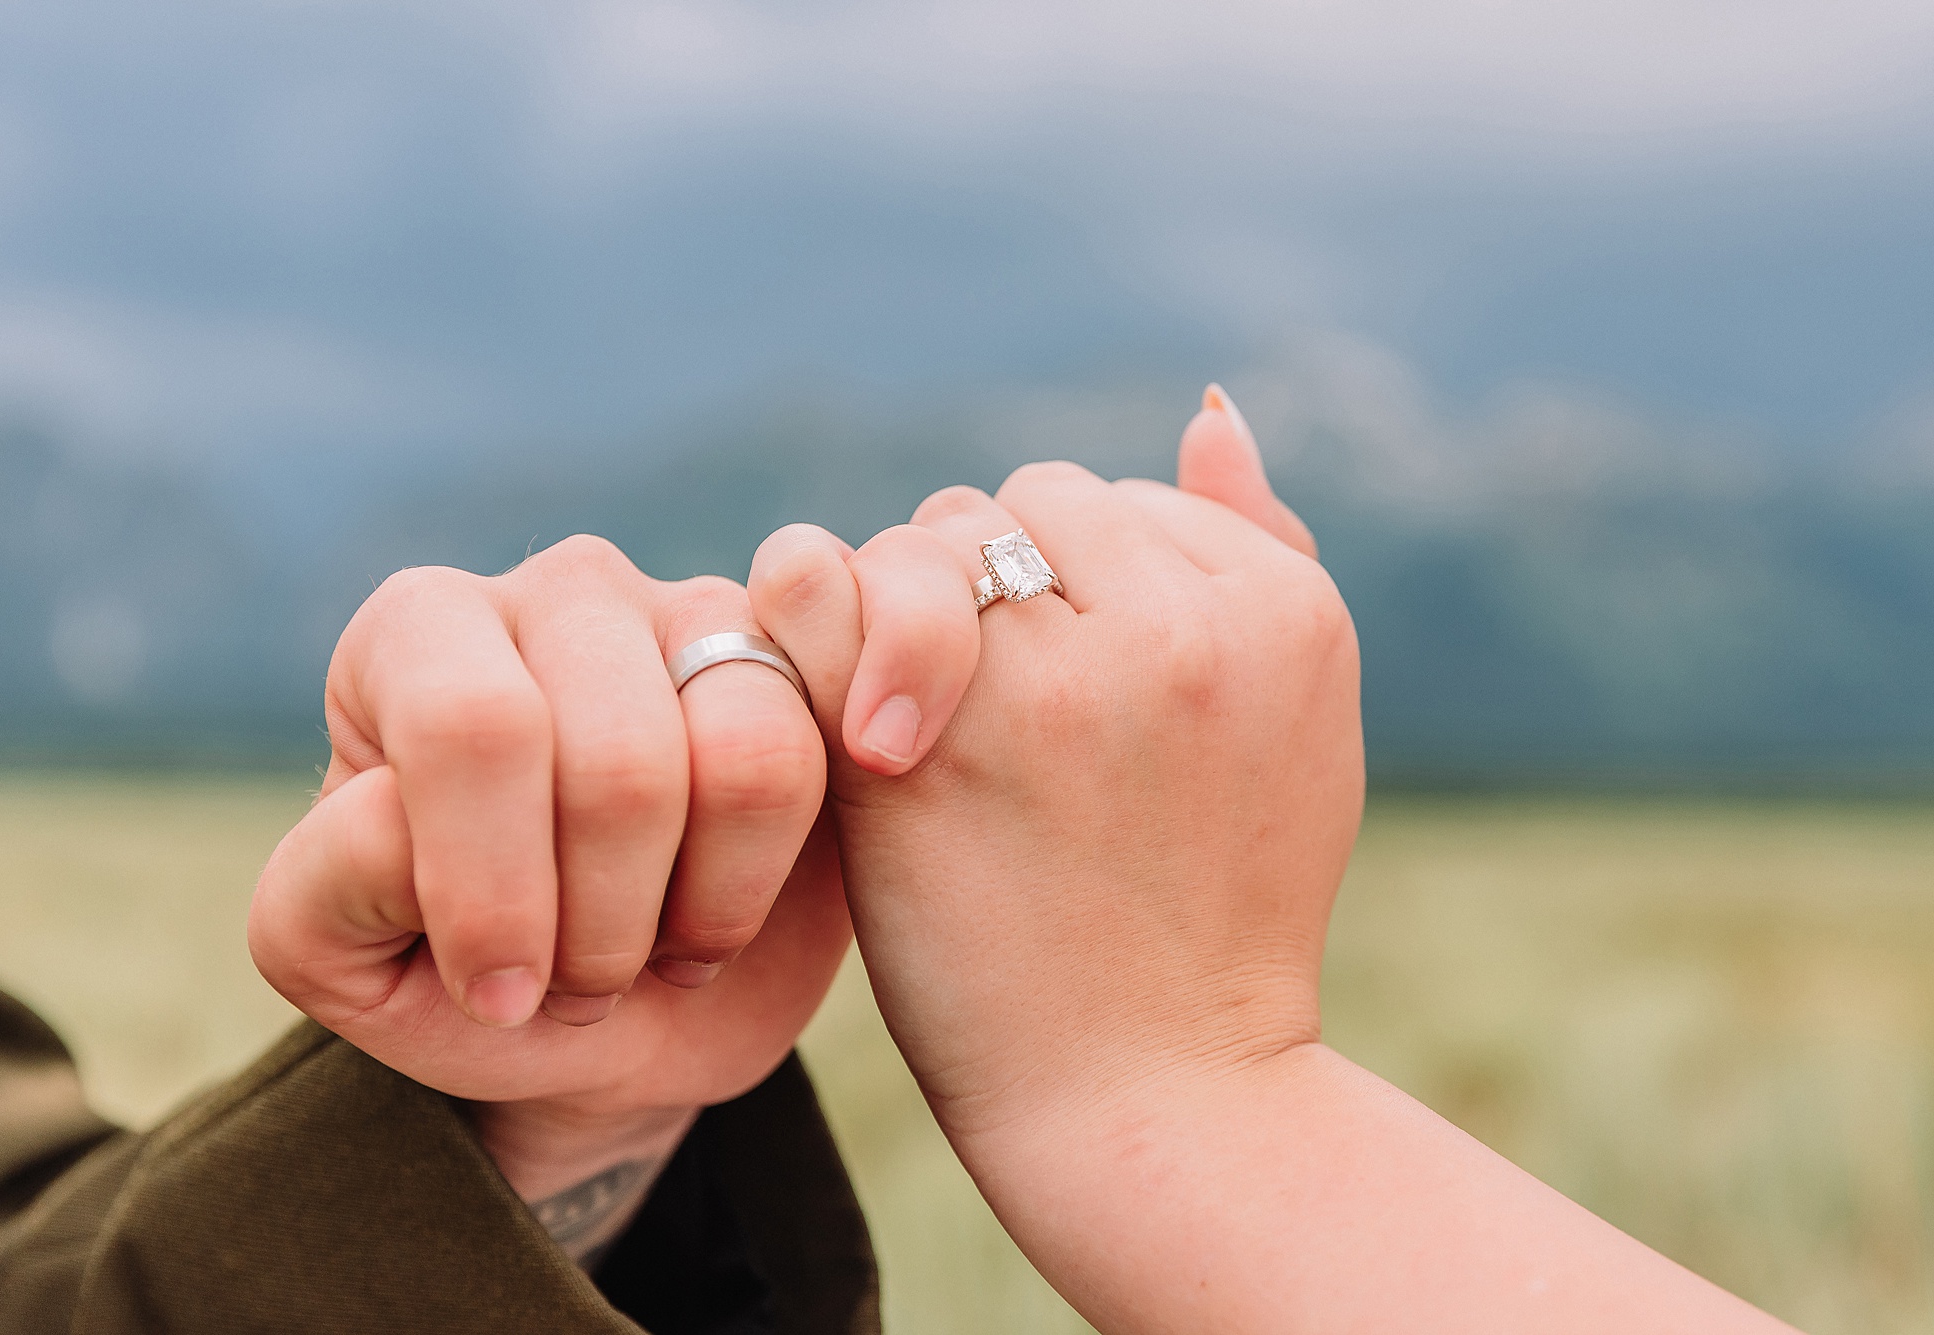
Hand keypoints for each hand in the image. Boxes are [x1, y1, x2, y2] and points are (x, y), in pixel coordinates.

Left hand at [249, 536, 851, 1200]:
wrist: (618, 1022)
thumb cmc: (468, 981)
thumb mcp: (341, 961)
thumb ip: (328, 885)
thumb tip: (412, 815)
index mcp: (418, 632)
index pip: (473, 726)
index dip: (495, 891)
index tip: (497, 998)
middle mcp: (561, 591)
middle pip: (618, 762)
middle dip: (604, 925)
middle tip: (580, 983)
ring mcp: (702, 611)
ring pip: (745, 754)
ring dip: (704, 908)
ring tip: (657, 945)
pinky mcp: (812, 664)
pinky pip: (833, 747)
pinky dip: (781, 872)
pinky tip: (735, 903)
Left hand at [749, 386, 1358, 1146]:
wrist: (1156, 1090)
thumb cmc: (1212, 908)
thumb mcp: (1297, 728)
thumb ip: (1258, 553)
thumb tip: (1208, 406)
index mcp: (1286, 609)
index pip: (1119, 499)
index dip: (1068, 591)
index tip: (1064, 695)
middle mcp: (1183, 626)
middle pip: (1017, 503)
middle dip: (987, 590)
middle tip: (984, 713)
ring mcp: (1057, 681)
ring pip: (924, 539)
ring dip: (904, 616)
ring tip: (924, 728)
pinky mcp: (931, 746)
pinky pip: (824, 584)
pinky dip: (809, 625)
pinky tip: (845, 718)